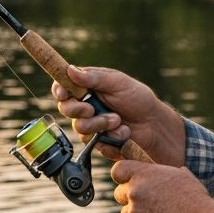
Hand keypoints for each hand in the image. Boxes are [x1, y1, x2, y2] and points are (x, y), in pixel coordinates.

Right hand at [51, 64, 184, 164]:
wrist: (154, 125)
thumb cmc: (138, 99)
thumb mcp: (118, 83)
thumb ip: (94, 78)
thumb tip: (71, 70)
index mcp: (88, 86)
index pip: (63, 86)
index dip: (59, 90)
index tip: (63, 94)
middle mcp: (86, 104)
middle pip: (65, 108)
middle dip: (78, 110)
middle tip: (92, 109)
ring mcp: (91, 123)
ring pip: (79, 127)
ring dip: (99, 124)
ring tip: (118, 120)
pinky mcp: (97, 140)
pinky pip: (93, 142)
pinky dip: (110, 136)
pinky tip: (123, 131)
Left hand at [110, 160, 213, 212]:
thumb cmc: (195, 199)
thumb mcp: (182, 177)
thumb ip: (166, 174)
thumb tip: (172, 172)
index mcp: (143, 174)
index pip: (117, 170)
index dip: (122, 176)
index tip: (129, 182)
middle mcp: (135, 191)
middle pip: (119, 194)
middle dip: (129, 198)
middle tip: (148, 203)